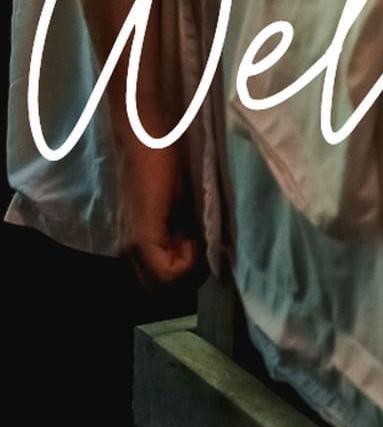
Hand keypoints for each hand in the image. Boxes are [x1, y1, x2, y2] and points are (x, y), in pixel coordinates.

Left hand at [118, 142, 200, 291]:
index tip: (200, 246)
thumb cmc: (163, 160)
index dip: (188, 272)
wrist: (145, 138)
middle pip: (162, 289)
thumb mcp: (179, 203)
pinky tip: (193, 238)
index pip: (162, 282)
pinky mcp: (143, 236)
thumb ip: (185, 227)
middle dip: (189, 276)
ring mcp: (135, 246)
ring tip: (197, 241)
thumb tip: (206, 248)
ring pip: (163, 284)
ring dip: (189, 269)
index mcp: (141, 243)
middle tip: (202, 250)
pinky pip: (166, 270)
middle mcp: (132, 251)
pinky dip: (187, 260)